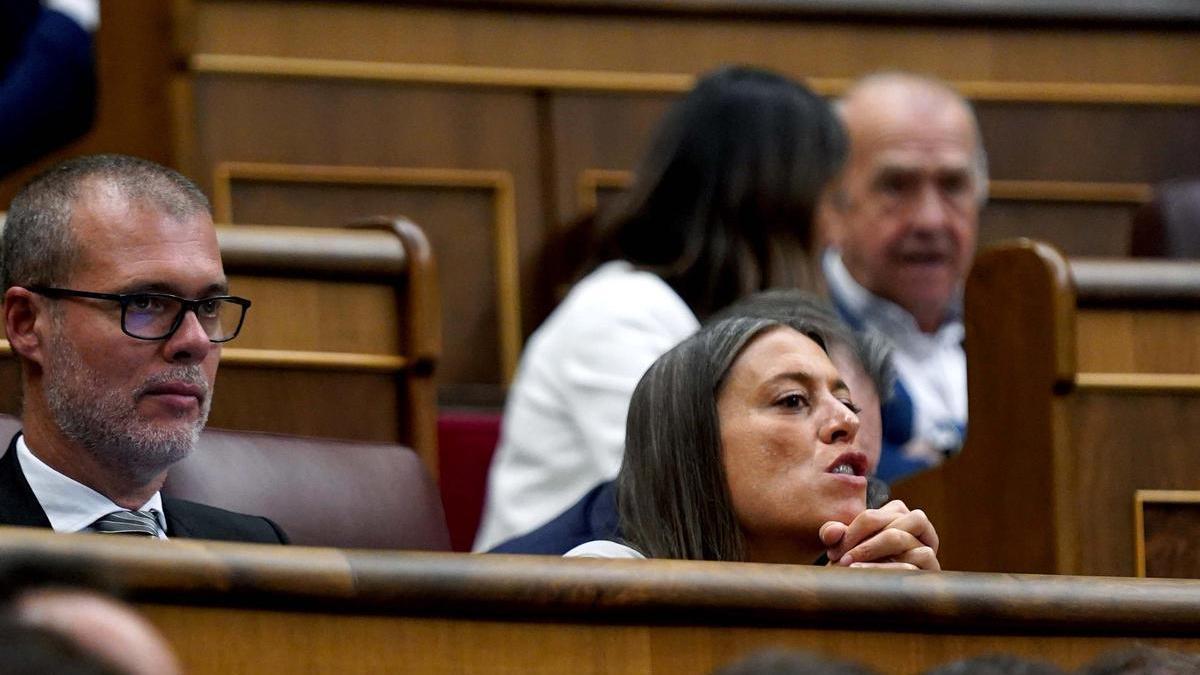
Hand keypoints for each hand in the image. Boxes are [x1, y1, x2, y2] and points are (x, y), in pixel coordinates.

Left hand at [819, 500, 939, 569]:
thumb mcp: (842, 547)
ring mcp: (927, 549)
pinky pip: (913, 563)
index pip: (873, 515)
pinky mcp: (932, 570)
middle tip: (842, 558)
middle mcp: (917, 529)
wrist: (870, 597)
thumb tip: (832, 532)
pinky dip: (886, 568)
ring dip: (872, 549)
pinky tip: (868, 577)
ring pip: (901, 538)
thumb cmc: (857, 567)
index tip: (832, 551)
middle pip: (890, 521)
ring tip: (851, 565)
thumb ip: (832, 534)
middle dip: (862, 540)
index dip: (850, 532)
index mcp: (898, 516)